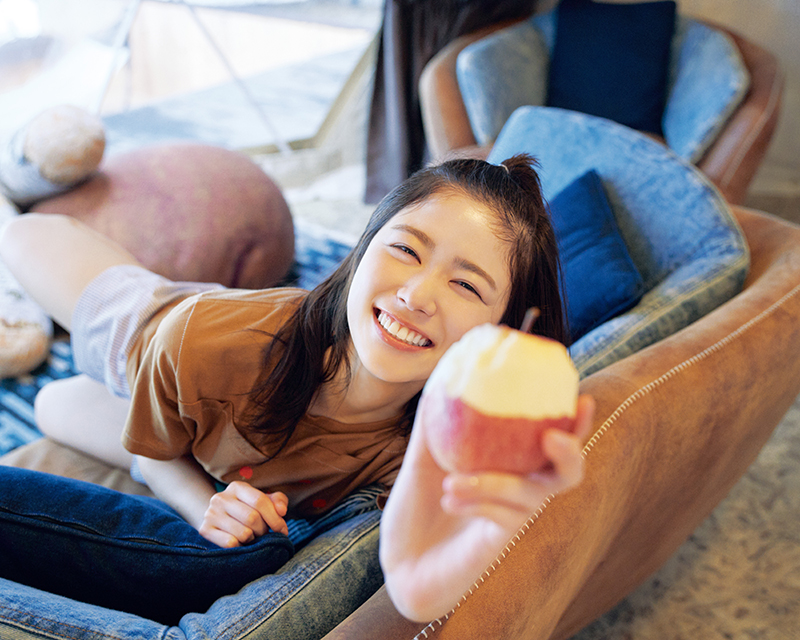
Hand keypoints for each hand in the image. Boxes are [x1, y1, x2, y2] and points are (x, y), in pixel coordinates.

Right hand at [199, 481, 288, 547]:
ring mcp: (210, 514)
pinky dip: (240, 546)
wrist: (218, 518)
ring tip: (251, 536)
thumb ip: (278, 501)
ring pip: (243, 533)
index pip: (260, 501)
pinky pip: (231, 544)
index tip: (282, 530)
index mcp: (237, 487)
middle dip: (263, 530)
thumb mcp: (263, 500)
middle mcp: (221, 498)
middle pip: (252, 518)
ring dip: (253, 539)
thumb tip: (282, 511)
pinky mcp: (205, 530)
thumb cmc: (247, 509)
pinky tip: (240, 542)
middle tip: (264, 533)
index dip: (275, 518)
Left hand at [380, 394, 594, 621]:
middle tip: (551, 438)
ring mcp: (514, 520)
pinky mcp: (501, 543)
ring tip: (449, 481)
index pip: (554, 441)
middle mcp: (521, 492)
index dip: (574, 423)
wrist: (400, 563)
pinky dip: (478, 502)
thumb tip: (442, 376)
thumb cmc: (416, 510)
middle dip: (570, 452)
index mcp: (510, 466)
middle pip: (568, 473)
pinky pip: (506, 517)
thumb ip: (434, 424)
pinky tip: (448, 498)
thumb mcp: (421, 459)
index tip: (580, 398)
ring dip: (492, 482)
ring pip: (531, 494)